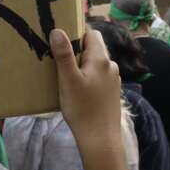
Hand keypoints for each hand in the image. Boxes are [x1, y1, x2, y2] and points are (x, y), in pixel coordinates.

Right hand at [52, 28, 138, 169]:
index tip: (60, 38)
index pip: (91, 34)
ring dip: (80, 64)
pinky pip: (97, 77)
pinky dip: (86, 77)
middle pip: (93, 48)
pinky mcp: (111, 93)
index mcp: (101, 59)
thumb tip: (58, 30)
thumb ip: (63, 54)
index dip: (76, 32)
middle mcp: (110, 66)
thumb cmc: (82, 108)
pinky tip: (76, 89)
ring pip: (94, 64)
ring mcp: (113, 80)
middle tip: (56, 57)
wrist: (100, 139)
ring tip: (63, 74)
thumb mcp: (68, 80)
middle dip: (76, 50)